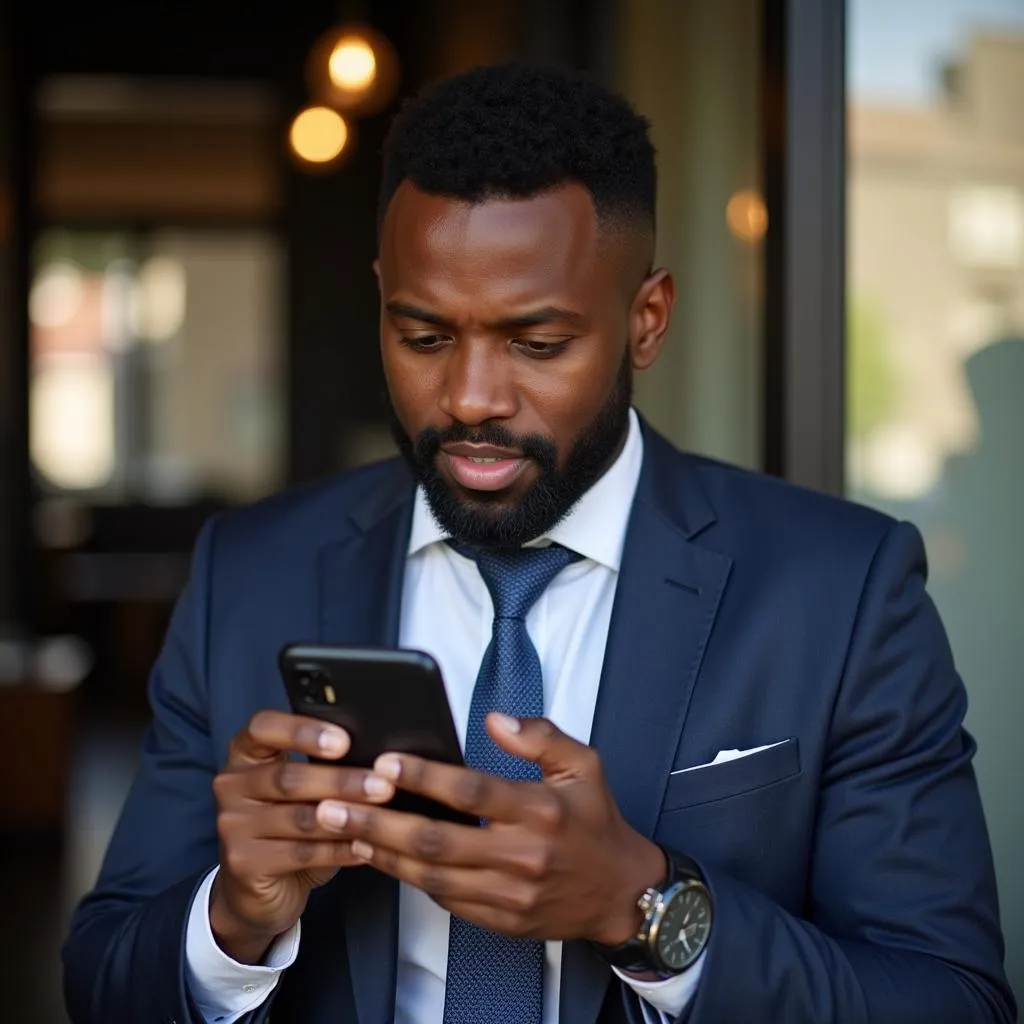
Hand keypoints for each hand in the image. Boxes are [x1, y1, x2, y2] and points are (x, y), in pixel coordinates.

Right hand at [210, 710, 396, 963]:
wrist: (258, 887)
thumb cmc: (289, 824)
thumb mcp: (300, 788)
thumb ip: (323, 766)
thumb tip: (379, 756)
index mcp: (245, 753)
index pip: (262, 727)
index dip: (302, 731)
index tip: (343, 741)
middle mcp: (231, 785)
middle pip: (288, 777)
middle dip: (340, 781)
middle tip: (382, 785)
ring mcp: (232, 825)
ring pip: (299, 817)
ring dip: (346, 816)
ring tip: (381, 815)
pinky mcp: (243, 863)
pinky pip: (301, 853)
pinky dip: (338, 850)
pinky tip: (364, 847)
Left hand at [315, 713, 665, 946]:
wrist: (622, 892)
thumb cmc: (597, 822)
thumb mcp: (584, 764)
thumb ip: (540, 736)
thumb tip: (494, 719)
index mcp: (540, 811)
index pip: (472, 793)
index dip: (425, 778)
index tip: (385, 764)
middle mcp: (521, 856)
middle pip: (437, 841)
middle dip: (378, 823)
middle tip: (333, 806)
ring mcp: (509, 894)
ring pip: (432, 876)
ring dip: (383, 854)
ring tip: (343, 832)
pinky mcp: (501, 920)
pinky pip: (446, 901)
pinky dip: (410, 880)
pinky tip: (383, 858)